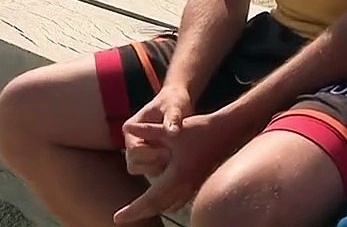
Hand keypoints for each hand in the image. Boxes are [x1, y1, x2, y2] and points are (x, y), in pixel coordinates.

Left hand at [113, 106, 251, 223]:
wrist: (228, 130)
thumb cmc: (200, 129)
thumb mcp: (172, 131)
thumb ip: (149, 131)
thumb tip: (130, 127)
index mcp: (177, 176)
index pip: (150, 199)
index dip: (132, 210)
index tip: (117, 218)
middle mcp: (185, 186)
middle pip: (158, 207)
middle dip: (139, 213)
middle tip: (122, 218)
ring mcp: (194, 186)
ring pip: (170, 206)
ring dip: (153, 209)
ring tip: (139, 210)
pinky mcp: (198, 183)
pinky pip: (179, 200)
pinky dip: (166, 203)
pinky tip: (161, 199)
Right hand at [120, 87, 191, 178]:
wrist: (179, 103)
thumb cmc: (174, 101)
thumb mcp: (173, 107)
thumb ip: (172, 118)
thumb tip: (173, 132)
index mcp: (130, 130)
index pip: (133, 150)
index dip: (149, 154)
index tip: (168, 152)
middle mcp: (133, 143)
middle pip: (134, 165)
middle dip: (152, 165)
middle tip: (173, 160)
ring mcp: (142, 153)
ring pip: (144, 171)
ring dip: (159, 170)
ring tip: (178, 164)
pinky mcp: (153, 160)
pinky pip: (156, 172)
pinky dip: (166, 172)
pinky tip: (181, 168)